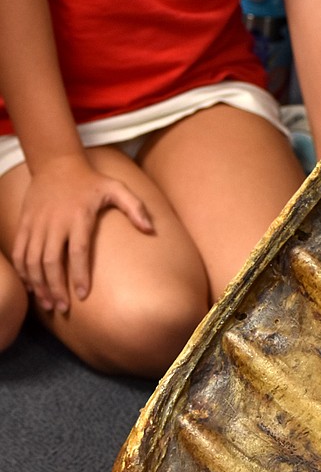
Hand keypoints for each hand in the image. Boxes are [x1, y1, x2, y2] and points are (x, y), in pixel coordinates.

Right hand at [12, 155, 153, 313]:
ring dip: (38, 284)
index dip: (79, 274)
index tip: (82, 295)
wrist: (56, 163)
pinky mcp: (25, 223)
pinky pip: (19, 251)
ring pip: (32, 260)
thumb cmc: (91, 181)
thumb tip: (151, 230)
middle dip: (55, 287)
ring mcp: (37, 223)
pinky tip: (32, 287)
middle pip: (51, 261)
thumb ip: (135, 208)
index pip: (78, 251)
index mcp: (78, 216)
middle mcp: (55, 222)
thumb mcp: (116, 188)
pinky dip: (23, 271)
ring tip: (48, 304)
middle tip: (63, 308)